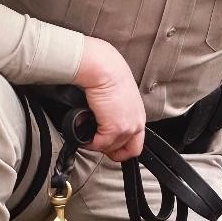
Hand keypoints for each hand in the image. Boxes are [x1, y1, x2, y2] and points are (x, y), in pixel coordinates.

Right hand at [73, 37, 145, 160]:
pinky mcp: (116, 128)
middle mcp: (137, 122)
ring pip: (111, 148)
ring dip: (97, 145)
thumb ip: (114, 110)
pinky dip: (89, 143)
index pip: (136, 142)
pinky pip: (100, 144)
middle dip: (111, 151)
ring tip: (87, 137)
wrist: (104, 68)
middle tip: (97, 145)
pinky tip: (84, 136)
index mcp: (138, 114)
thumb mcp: (117, 96)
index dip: (121, 148)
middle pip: (128, 151)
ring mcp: (128, 127)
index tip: (109, 146)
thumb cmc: (107, 74)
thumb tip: (101, 118)